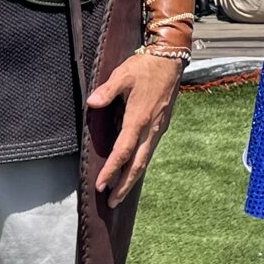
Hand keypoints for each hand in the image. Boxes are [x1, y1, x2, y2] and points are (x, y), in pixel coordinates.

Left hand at [89, 51, 180, 201]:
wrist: (170, 61)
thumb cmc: (145, 67)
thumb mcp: (123, 75)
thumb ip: (107, 91)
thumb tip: (92, 102)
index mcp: (138, 118)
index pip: (123, 151)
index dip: (112, 169)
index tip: (102, 185)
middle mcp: (150, 129)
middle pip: (137, 164)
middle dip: (124, 185)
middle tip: (112, 202)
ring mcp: (157, 129)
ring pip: (145, 160)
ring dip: (132, 178)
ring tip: (120, 193)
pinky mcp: (160, 126)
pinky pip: (148, 151)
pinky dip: (139, 165)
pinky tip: (132, 170)